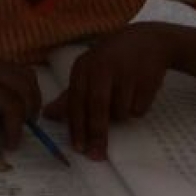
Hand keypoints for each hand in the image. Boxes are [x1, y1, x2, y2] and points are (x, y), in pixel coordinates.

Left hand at [43, 25, 176, 158]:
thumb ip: (69, 96)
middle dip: (97, 134)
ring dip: (121, 115)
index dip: (76, 127)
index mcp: (83, 67)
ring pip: (120, 112)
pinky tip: (139, 91)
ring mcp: (125, 72)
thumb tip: (48, 115)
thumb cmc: (111, 60)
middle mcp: (102, 68)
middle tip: (96, 155)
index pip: (76, 102)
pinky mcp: (146, 79)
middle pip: (97, 109)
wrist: (148, 40)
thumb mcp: (88, 72)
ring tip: (124, 95)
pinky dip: (137, 108)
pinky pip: (138, 109)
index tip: (78, 148)